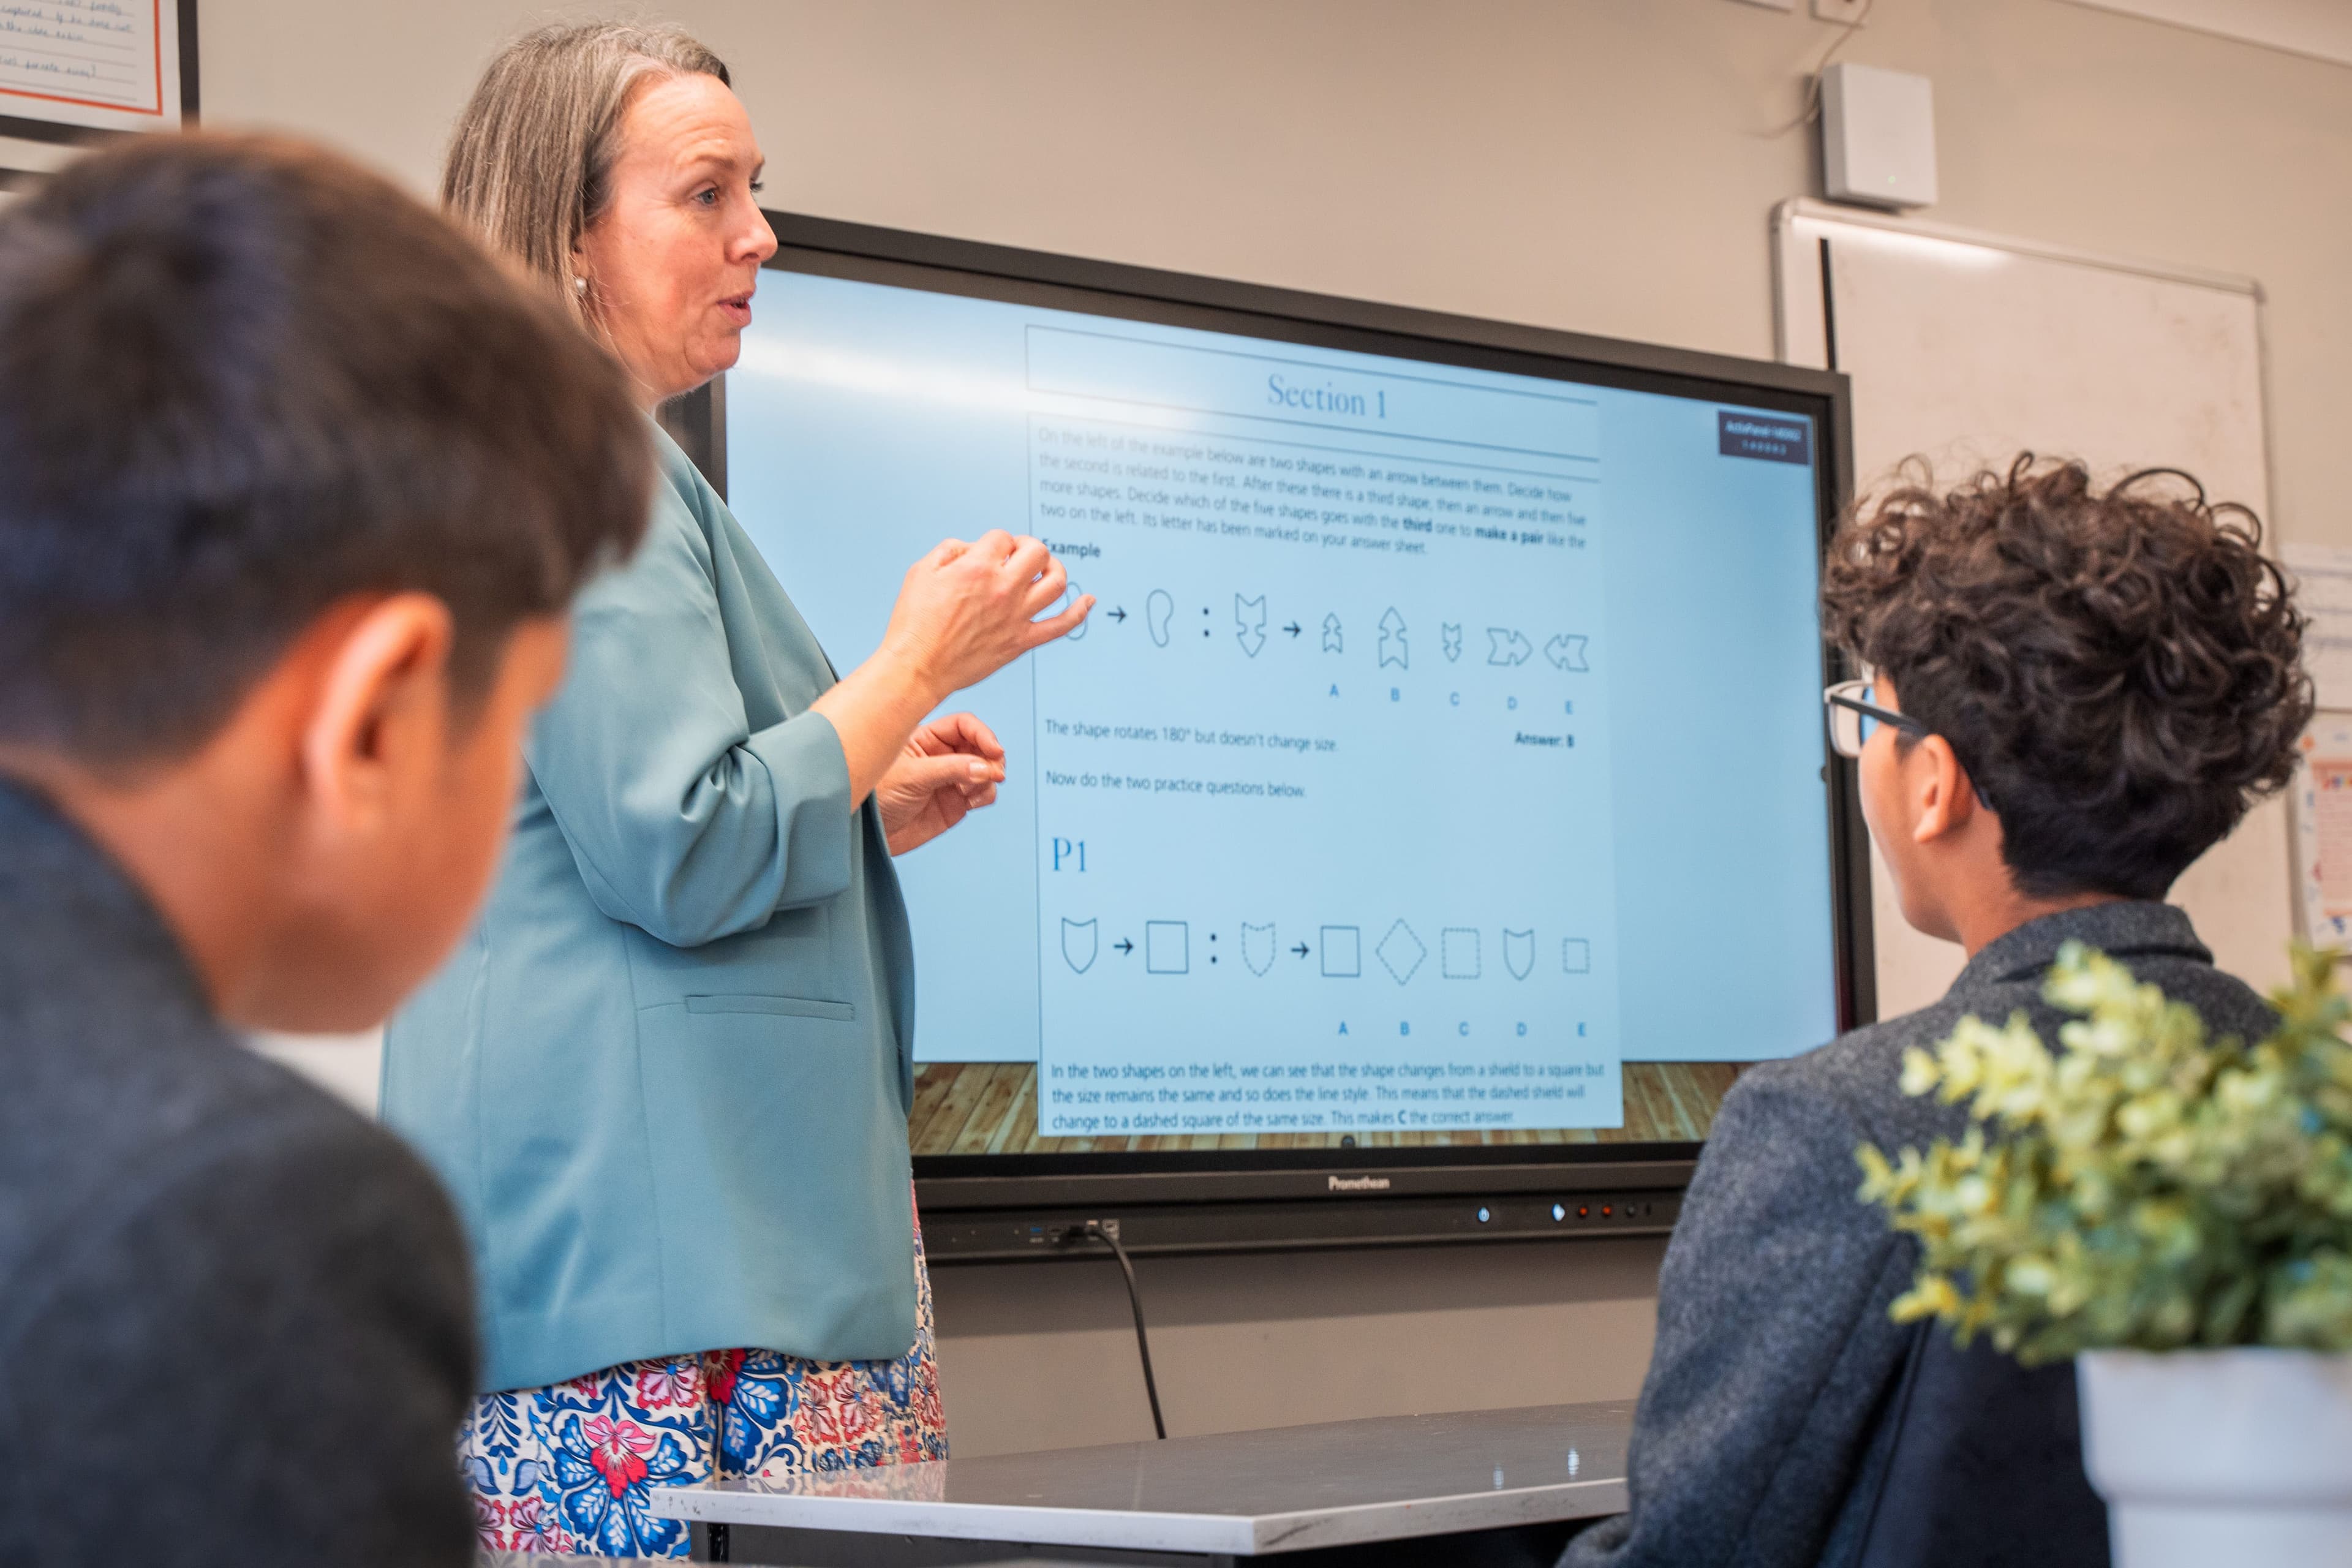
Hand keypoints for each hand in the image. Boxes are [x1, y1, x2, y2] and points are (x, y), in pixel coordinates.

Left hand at [876, 713, 1005, 855]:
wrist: (870, 836)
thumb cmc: (876, 799)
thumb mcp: (912, 776)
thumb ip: (950, 769)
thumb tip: (985, 767)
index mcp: (924, 739)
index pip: (962, 725)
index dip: (982, 734)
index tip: (994, 750)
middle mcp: (941, 756)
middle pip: (979, 745)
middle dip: (991, 757)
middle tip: (994, 772)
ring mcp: (950, 780)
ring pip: (985, 769)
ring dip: (989, 778)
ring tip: (976, 790)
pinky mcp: (956, 803)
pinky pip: (983, 793)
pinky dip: (986, 795)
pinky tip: (972, 802)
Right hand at [879, 531, 1092, 703]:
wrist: (918, 667)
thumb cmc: (915, 622)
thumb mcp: (922, 571)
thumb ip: (951, 550)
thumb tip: (973, 547)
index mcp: (977, 567)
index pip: (1002, 538)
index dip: (996, 542)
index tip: (988, 554)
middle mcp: (1002, 589)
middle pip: (1037, 551)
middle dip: (1028, 547)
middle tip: (1018, 556)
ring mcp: (1016, 616)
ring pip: (1056, 582)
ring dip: (1055, 569)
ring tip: (1045, 570)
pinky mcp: (1022, 641)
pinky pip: (1062, 625)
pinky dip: (1080, 611)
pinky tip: (1089, 601)